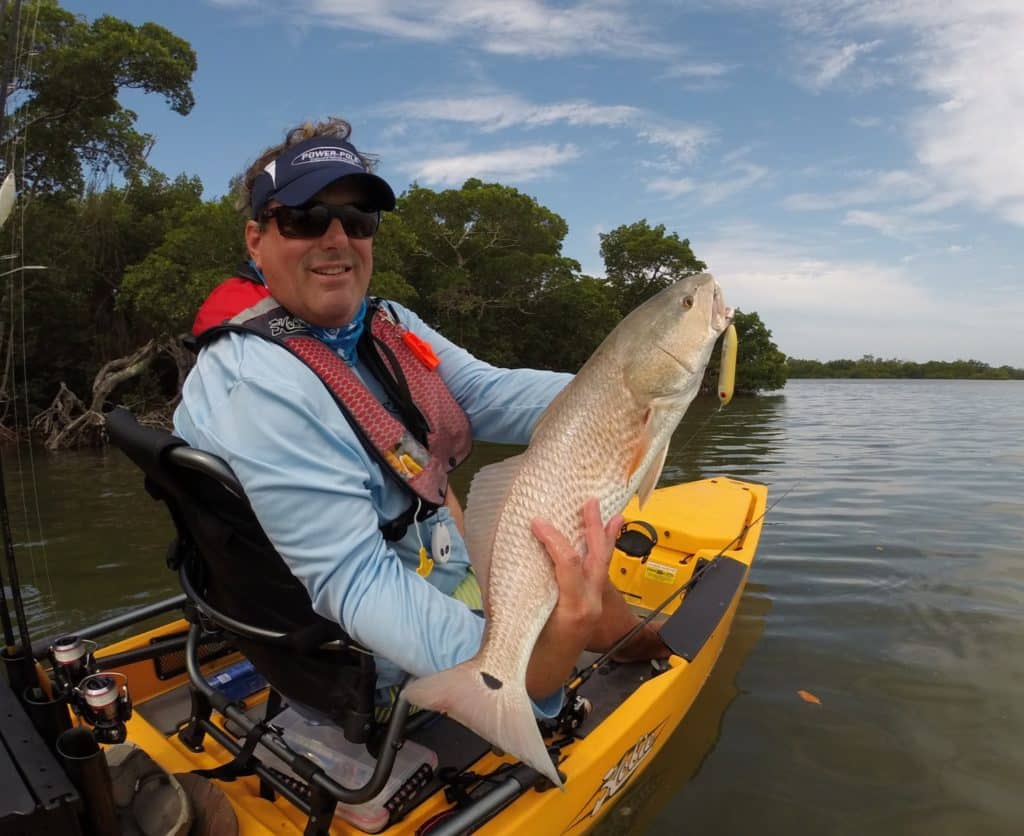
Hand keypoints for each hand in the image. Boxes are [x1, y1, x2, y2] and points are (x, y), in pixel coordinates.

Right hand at [524, 498, 623, 698]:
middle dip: (595, 529)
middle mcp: (590, 606)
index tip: (537, 522)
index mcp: (573, 610)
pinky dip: (601, 555)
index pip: (568, 565)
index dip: (553, 540)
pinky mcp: (593, 607)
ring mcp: (595, 607)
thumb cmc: (527, 653)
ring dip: (605, 538)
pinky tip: (604, 541)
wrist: (543, 680)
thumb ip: (517, 592)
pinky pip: (599, 576)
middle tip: (591, 504)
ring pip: (603, 566)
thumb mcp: (519, 622)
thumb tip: (508, 558)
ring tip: (613, 515)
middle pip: (597, 560)